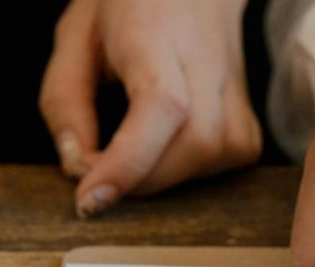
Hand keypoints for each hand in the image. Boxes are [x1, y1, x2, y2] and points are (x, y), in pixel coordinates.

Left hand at [40, 0, 261, 216]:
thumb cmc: (127, 8)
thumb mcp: (74, 38)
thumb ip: (64, 100)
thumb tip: (76, 165)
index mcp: (159, 35)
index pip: (162, 107)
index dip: (128, 162)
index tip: (90, 199)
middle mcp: (210, 63)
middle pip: (193, 144)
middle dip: (137, 178)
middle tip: (94, 169)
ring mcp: (238, 93)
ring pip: (211, 160)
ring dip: (158, 176)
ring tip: (127, 155)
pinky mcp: (251, 121)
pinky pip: (224, 165)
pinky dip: (186, 172)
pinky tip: (163, 151)